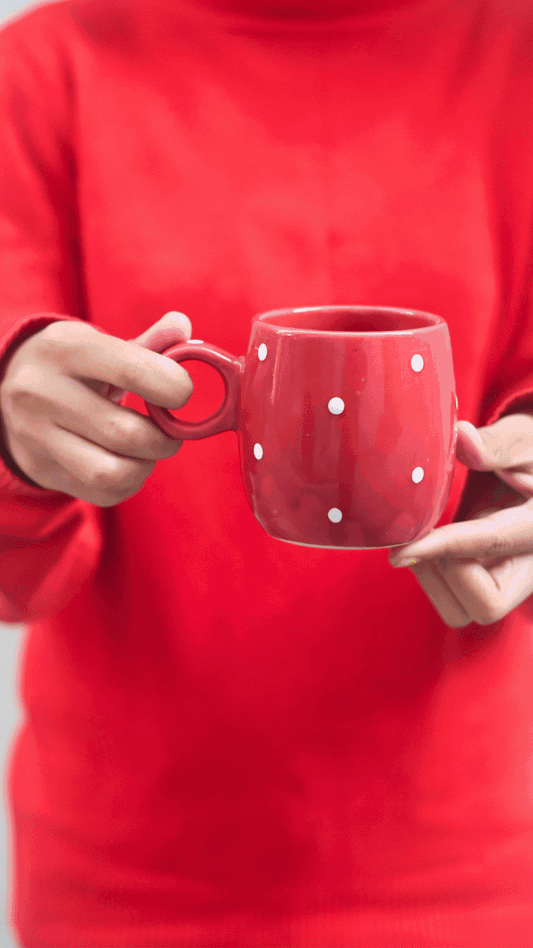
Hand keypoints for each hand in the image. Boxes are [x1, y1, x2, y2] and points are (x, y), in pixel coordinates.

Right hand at [0, 312, 192, 505]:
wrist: (12, 390)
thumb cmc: (76, 366)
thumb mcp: (103, 344)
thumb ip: (149, 340)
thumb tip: (182, 325)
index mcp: (64, 349)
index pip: (128, 369)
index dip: (171, 386)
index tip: (182, 393)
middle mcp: (41, 391)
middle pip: (124, 432)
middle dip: (163, 438)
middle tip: (171, 432)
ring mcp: (36, 435)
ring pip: (111, 472)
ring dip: (145, 465)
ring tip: (149, 449)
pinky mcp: (41, 469)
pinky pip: (102, 492)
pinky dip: (129, 482)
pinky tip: (127, 462)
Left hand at [388, 414, 532, 626]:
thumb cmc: (530, 455)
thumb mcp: (523, 440)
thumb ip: (497, 444)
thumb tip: (463, 439)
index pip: (489, 543)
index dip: (441, 547)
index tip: (399, 552)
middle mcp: (530, 566)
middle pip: (486, 605)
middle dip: (446, 570)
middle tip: (429, 530)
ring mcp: (511, 582)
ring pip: (463, 612)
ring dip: (435, 576)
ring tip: (434, 535)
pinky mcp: (491, 584)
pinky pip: (456, 604)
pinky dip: (434, 576)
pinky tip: (435, 544)